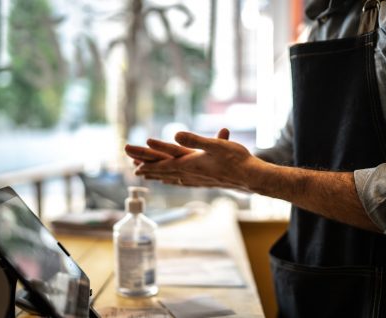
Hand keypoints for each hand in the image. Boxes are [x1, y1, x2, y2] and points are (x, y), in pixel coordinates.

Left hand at [126, 129, 256, 190]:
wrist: (250, 176)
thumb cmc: (235, 159)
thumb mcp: (215, 144)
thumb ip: (194, 140)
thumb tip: (175, 134)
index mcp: (190, 163)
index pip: (163, 165)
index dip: (148, 166)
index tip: (135, 168)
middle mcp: (191, 174)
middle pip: (164, 172)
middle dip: (149, 170)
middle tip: (135, 172)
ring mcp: (198, 179)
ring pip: (173, 178)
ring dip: (160, 177)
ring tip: (151, 178)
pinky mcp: (206, 181)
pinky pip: (184, 182)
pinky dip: (174, 181)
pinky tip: (176, 182)